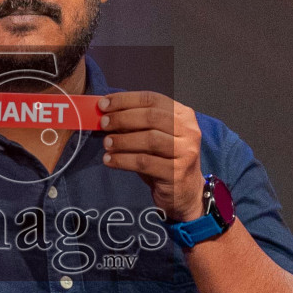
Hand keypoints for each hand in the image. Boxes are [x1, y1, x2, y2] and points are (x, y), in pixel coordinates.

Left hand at [98, 91, 204, 221]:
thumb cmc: (165, 160)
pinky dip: (122, 160)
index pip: (152, 99)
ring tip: (106, 143)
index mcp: (183, 116)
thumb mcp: (154, 138)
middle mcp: (189, 131)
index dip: (125, 100)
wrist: (185, 192)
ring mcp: (186, 152)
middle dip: (122, 118)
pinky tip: (109, 160)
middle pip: (151, 117)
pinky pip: (144, 162)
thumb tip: (107, 114)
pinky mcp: (177, 172)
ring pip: (149, 139)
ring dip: (122, 140)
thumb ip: (136, 125)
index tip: (104, 104)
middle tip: (103, 123)